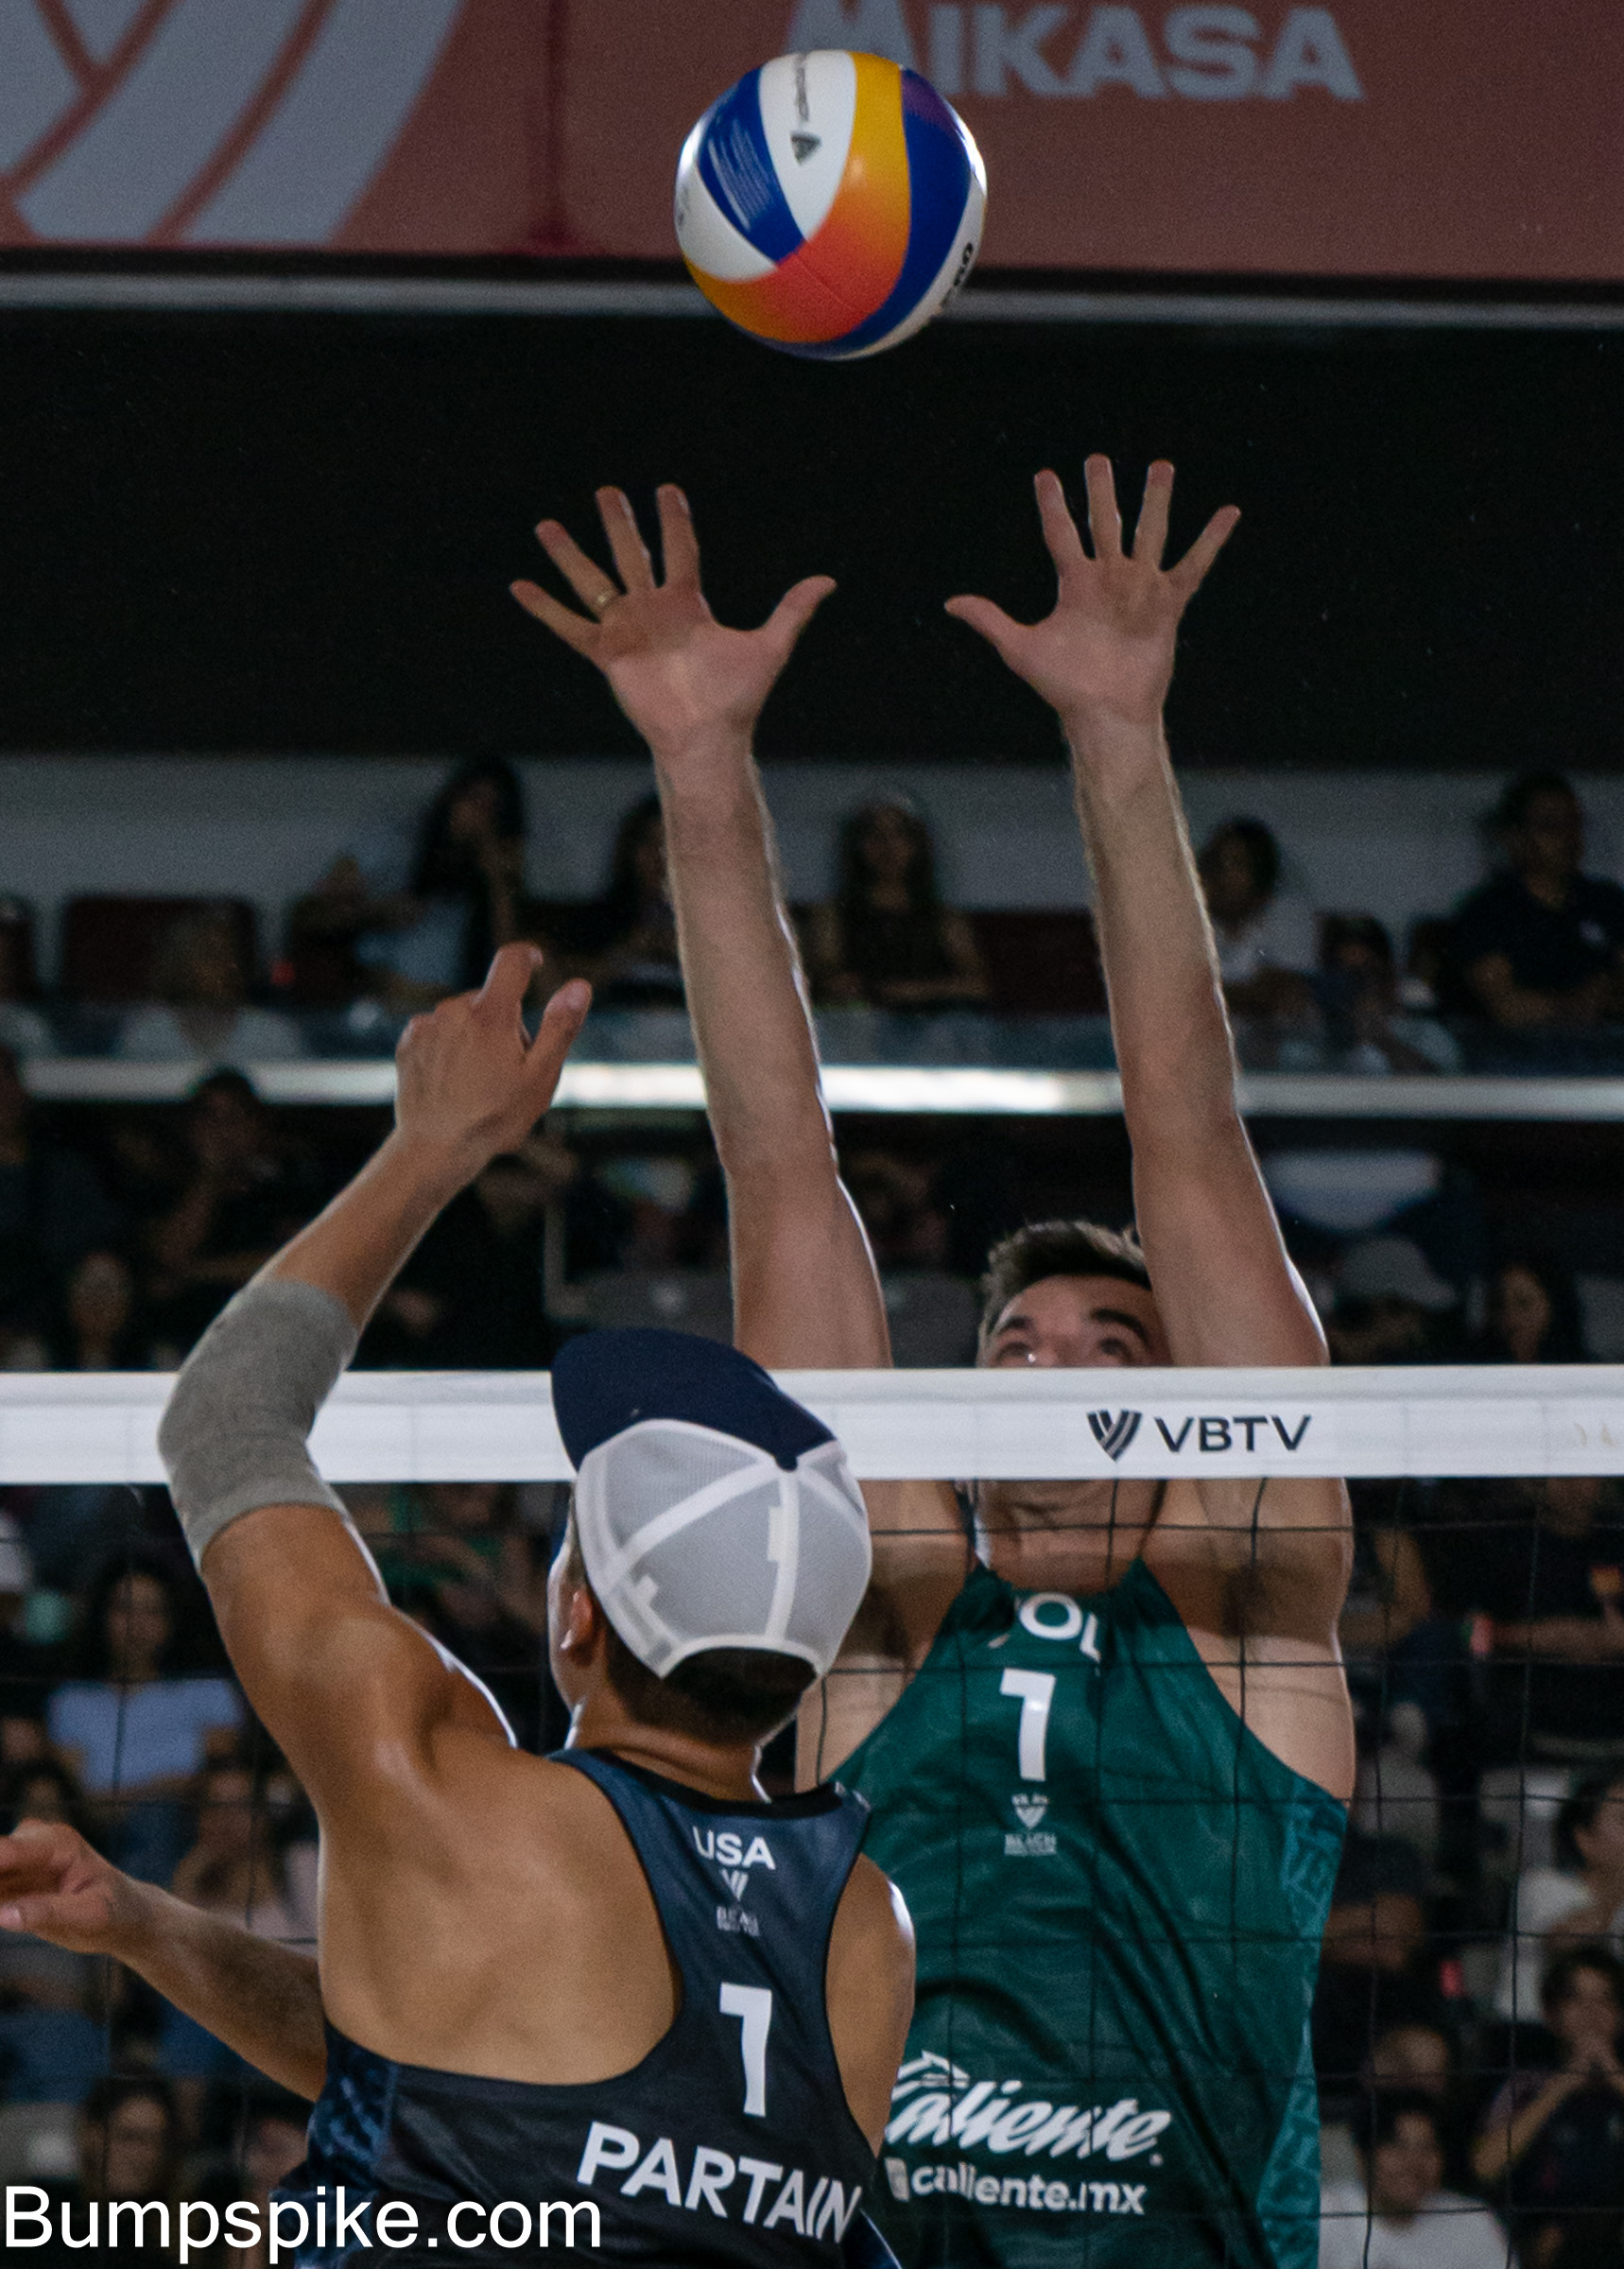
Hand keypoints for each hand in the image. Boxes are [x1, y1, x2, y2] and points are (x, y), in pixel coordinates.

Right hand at [0, 1820, 142, 1953]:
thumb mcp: (89, 1917)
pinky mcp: (13, 1880)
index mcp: (58, 1844)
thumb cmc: (114, 1912)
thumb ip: (47, 1913)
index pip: (6, 1852)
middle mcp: (36, 1843)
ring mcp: (22, 1861)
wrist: (126, 1916)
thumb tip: (3, 1915)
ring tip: (1, 1911)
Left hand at [395, 944, 589, 1175]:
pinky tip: (452, 1082)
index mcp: (490, 1014)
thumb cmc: (493, 1118)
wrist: (434, 1149)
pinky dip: (449, 1048)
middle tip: (508, 1071)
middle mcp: (454, 1010)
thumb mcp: (540, 1077)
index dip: (527, 956)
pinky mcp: (409, 1042)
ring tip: (477, 1084)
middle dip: (505, 1025)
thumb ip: (560, 1027)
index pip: (512, 962)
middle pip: (491, 1001)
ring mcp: (427, 1025)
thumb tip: (579, 986)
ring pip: (463, 1018)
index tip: (535, 962)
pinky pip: (438, 1032)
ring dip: (475, 1038)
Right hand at [511, 486, 833, 771]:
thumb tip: (828, 581)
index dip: (674, 520)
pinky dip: (545, 608)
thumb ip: (793, 611)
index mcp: (688, 604)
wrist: (706, 737)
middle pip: (631, 555)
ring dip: (569, 554)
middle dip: (618, 523)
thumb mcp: (770, 647)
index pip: (680, 550)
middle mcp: (653, 611)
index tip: (666, 489)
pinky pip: (569, 626)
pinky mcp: (608, 654)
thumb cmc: (738, 698)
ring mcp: (627, 631)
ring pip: (592, 582)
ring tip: (546, 525)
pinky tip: (520, 585)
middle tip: (605, 490)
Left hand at [946, 457, 1237, 730]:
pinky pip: (1193, 565)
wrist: (1105, 713)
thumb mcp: (1020, 649)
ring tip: (1161, 465)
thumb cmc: (1064, 687)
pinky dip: (1211, 540)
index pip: (1060, 533)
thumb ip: (990, 620)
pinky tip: (1228, 512)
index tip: (1046, 475)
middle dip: (1101, 491)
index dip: (1052, 505)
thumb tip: (950, 603)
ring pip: (1149, 533)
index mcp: (1074, 585)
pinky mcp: (1167, 604)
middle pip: (1104, 523)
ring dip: (1155, 500)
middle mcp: (1108, 579)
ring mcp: (1139, 589)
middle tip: (1097, 458)